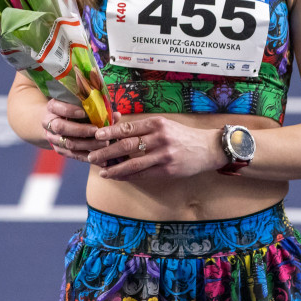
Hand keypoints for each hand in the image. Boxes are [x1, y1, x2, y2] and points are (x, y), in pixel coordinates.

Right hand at [42, 99, 106, 161]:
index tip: (83, 112)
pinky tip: (101, 157)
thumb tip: (114, 112)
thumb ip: (93, 105)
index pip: (57, 107)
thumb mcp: (78, 103)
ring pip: (68, 143)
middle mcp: (49, 123)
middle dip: (80, 130)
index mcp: (52, 107)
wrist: (58, 121)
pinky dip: (88, 156)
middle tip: (96, 130)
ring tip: (103, 143)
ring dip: (87, 144)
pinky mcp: (60, 150)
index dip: (69, 110)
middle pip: (61, 127)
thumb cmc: (73, 108)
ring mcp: (53, 138)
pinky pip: (73, 155)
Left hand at [87, 116, 222, 179]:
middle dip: (107, 151)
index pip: (129, 127)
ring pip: (133, 163)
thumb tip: (119, 130)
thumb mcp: (165, 125)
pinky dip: (128, 176)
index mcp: (157, 123)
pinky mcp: (167, 170)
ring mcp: (163, 155)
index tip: (97, 135)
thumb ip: (145, 128)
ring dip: (115, 168)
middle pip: (127, 145)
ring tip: (103, 171)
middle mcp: (159, 138)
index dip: (110, 132)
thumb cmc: (183, 136)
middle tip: (92, 155)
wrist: (208, 148)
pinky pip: (143, 174)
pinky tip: (118, 176)